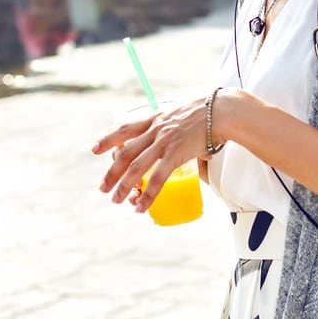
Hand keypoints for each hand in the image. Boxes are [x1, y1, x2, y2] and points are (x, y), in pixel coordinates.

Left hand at [91, 94, 214, 213]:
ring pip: (135, 167)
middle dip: (111, 172)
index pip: (125, 128)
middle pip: (125, 152)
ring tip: (115, 200)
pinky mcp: (175, 154)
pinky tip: (141, 206)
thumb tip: (200, 152)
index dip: (108, 140)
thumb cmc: (211, 114)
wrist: (222, 111)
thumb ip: (185, 134)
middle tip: (103, 187)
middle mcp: (155, 130)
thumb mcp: (186, 117)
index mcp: (156, 119)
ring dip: (123, 186)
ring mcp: (164, 142)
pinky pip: (157, 178)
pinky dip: (148, 195)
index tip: (95, 149)